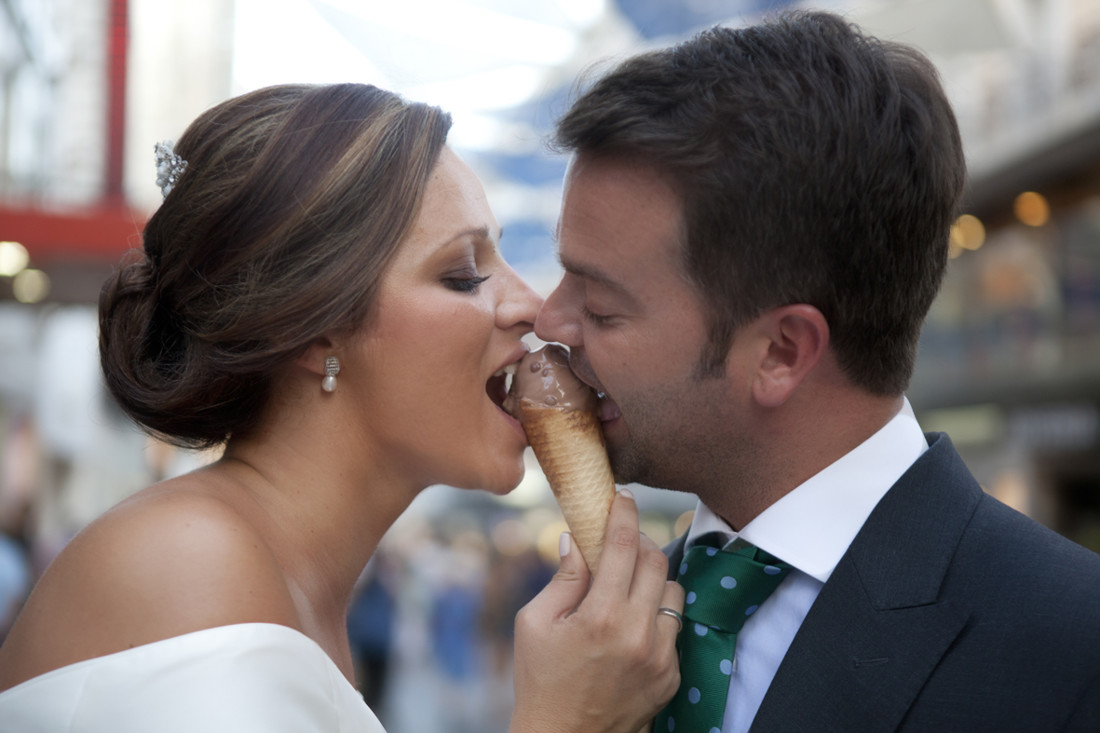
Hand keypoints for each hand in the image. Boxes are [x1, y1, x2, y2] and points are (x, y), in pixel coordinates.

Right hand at [510, 490, 683, 732]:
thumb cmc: (541, 682)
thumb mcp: (534, 624)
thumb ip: (562, 578)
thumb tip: (575, 538)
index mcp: (601, 617)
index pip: (624, 546)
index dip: (625, 514)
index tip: (623, 499)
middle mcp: (638, 634)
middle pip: (657, 562)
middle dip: (641, 543)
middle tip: (621, 543)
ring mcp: (660, 657)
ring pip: (673, 592)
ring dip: (652, 580)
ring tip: (627, 587)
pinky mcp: (671, 675)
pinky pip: (673, 627)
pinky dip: (656, 616)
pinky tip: (631, 625)